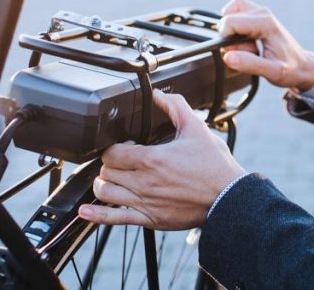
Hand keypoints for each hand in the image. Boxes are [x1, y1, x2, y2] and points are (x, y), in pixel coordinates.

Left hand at [78, 90, 244, 229]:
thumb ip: (175, 107)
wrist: (228, 197)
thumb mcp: (196, 128)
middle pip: (106, 171)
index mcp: (153, 159)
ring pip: (105, 193)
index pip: (113, 152)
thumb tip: (159, 94)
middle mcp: (145, 182)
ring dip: (104, 184)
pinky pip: (114, 219)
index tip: (126, 145)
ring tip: (113, 178)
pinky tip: (85, 211)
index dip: (115, 146)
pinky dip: (96, 215)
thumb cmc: (215, 166)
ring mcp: (145, 203)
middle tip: (122, 160)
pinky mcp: (150, 219)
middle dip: (111, 163)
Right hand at [218, 0, 313, 91]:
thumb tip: (227, 56)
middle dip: (230, 38)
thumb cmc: (291, 69)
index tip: (239, 54)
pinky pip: (235, 15)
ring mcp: (259, 12)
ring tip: (247, 47)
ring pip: (229, 12)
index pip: (229, 22)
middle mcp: (262, 13)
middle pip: (227, 18)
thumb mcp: (272, 72)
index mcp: (266, 23)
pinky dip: (234, 29)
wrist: (303, 67)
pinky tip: (246, 42)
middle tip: (248, 52)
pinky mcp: (256, 16)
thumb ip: (249, 64)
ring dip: (231, 31)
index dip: (226, 40)